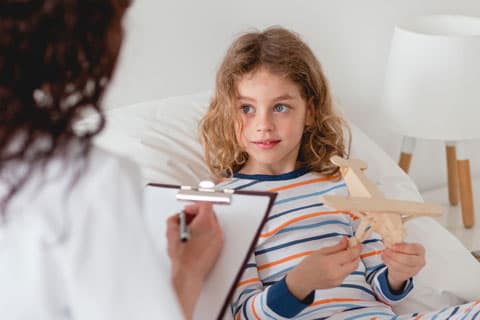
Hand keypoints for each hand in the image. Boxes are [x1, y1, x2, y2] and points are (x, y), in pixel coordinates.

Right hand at [166, 202, 222, 319]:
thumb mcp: (171, 234)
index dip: (194, 206)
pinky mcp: (218, 248)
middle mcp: (215, 230)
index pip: (205, 204)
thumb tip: (176, 218)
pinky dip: (205, 233)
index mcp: (206, 223)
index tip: (187, 211)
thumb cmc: (183, 258)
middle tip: (187, 220)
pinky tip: (194, 240)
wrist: (189, 275)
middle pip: (209, 213)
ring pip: (212, 224)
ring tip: (189, 231)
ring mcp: (218, 239)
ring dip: (201, 224)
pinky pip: (213, 234)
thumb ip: (173, 220)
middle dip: (197, 214)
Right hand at [285, 237, 360, 299]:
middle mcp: (336, 273)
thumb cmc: (309, 264)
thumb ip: (336, 247)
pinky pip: (346, 273)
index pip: (350, 255)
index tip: (358, 242)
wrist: (302, 280)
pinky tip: (338, 263)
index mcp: (331, 263)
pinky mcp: (338, 284)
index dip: (357, 248)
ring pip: (351, 269)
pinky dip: (346, 267)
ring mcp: (338, 280)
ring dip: (351, 261)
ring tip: (343, 254)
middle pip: (355, 264)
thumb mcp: (321, 252)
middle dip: (356, 255)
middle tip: (352, 247)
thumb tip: (346, 240)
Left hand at [381, 242, 424, 291]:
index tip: (392, 246)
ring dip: (390, 260)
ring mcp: (415, 270)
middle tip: (386, 251)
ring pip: (401, 267)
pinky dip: (389, 265)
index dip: (402, 247)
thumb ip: (397, 243)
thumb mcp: (402, 245)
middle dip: (394, 255)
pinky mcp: (408, 276)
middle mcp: (420, 260)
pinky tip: (385, 260)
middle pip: (407, 259)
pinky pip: (397, 271)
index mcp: (420, 250)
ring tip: (383, 255)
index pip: (413, 249)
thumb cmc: (404, 252)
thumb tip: (387, 241)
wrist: (404, 263)